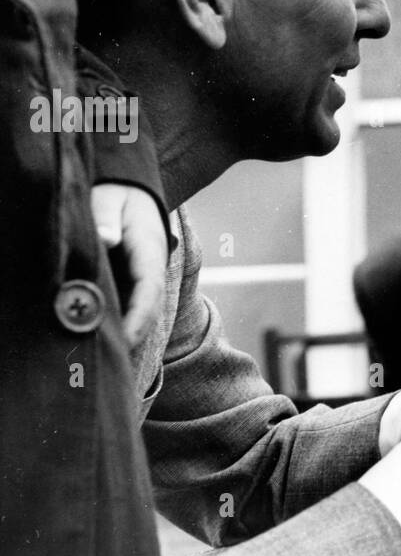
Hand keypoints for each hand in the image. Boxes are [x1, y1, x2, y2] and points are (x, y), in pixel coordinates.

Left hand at [91, 183, 168, 349]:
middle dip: (131, 339)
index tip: (123, 341)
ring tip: (100, 362)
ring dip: (124, 337)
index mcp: (149, 252)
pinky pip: (126, 309)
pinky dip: (116, 327)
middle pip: (147, 312)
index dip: (138, 319)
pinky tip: (96, 342)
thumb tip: (107, 238)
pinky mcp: (130, 284)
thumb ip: (107, 215)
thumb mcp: (111, 198)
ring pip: (138, 315)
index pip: (150, 291)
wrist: (130, 190)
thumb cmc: (117, 193)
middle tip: (106, 365)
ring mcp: (141, 280)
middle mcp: (150, 271)